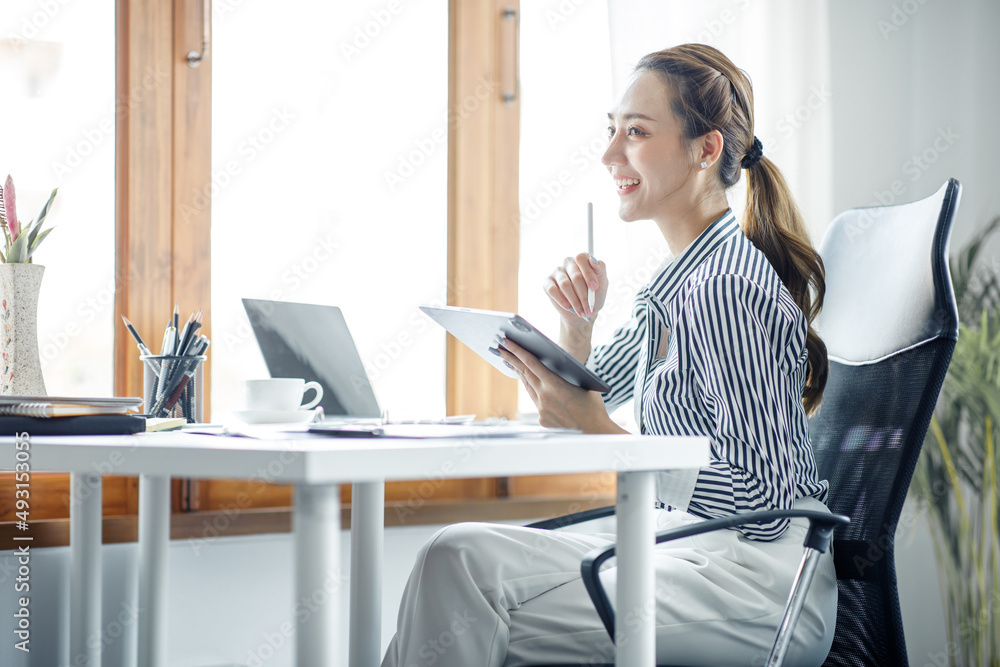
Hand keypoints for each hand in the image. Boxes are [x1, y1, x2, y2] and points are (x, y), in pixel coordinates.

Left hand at [496, 337, 620, 432]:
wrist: (595, 432)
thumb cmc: (593, 406)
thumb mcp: (581, 383)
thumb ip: (565, 374)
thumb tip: (552, 364)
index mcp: (555, 384)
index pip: (531, 363)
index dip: (517, 351)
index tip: (506, 342)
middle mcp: (544, 397)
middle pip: (524, 373)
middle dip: (511, 359)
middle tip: (501, 348)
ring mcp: (542, 409)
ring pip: (528, 387)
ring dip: (519, 373)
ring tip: (511, 362)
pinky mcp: (542, 420)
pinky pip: (536, 402)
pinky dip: (534, 391)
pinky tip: (530, 384)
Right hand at [544, 253, 607, 323]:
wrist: (583, 311)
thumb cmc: (594, 295)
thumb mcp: (602, 282)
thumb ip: (601, 269)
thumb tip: (594, 261)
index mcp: (581, 260)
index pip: (581, 258)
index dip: (588, 273)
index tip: (594, 288)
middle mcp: (568, 263)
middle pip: (575, 276)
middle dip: (584, 295)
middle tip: (589, 308)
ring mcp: (557, 273)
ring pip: (565, 285)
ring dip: (575, 301)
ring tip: (581, 312)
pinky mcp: (548, 283)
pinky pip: (553, 290)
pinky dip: (562, 301)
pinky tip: (569, 307)